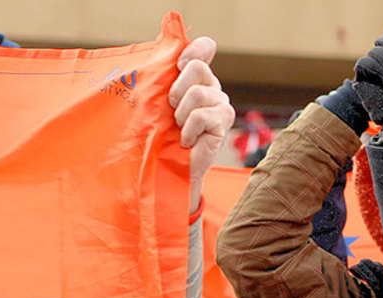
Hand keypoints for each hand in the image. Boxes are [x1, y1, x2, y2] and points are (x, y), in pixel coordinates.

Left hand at [170, 37, 234, 213]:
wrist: (171, 165)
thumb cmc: (161, 131)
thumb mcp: (158, 98)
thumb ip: (163, 75)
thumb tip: (159, 55)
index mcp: (197, 77)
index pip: (205, 48)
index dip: (193, 50)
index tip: (179, 64)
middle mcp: (213, 88)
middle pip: (198, 67)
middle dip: (177, 88)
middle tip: (172, 108)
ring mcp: (221, 105)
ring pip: (197, 94)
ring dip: (181, 113)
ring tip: (179, 127)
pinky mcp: (223, 123)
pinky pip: (201, 116)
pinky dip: (189, 130)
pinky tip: (188, 139)